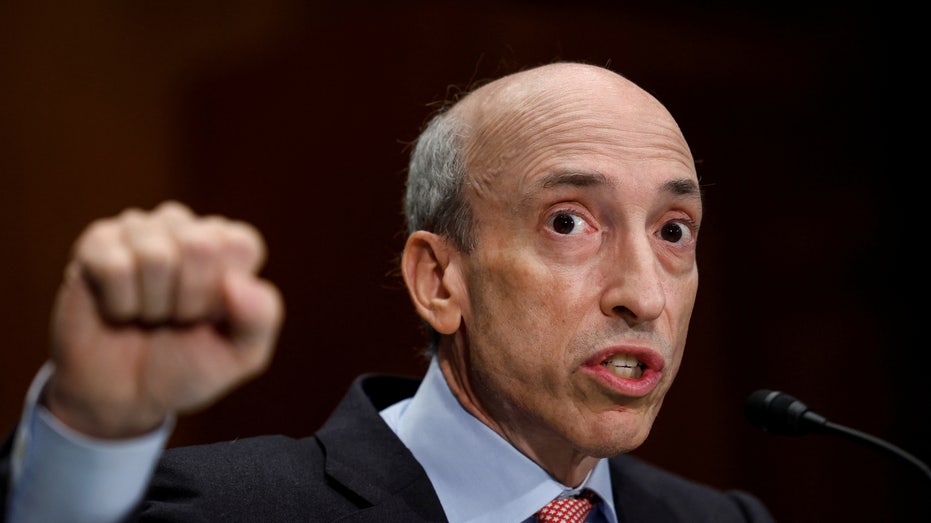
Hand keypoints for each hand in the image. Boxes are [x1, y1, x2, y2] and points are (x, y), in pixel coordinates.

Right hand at [44, 201, 283, 438]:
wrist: (125, 397)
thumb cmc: (188, 366)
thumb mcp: (241, 355)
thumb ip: (261, 318)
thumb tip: (236, 282)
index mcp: (229, 245)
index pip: (240, 244)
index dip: (225, 293)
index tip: (211, 317)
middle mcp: (186, 228)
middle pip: (200, 245)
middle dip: (189, 300)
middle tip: (177, 319)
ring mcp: (140, 230)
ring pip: (156, 256)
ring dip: (152, 305)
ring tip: (149, 316)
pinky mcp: (97, 242)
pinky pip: (115, 266)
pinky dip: (119, 304)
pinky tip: (119, 310)